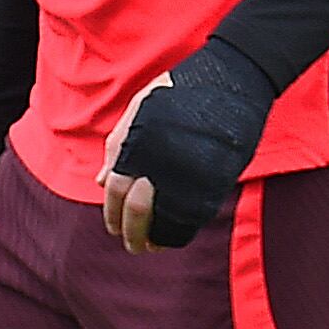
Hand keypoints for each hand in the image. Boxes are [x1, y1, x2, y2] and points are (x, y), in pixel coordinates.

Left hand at [103, 41, 274, 252]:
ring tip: (151, 246)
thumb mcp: (139, 109)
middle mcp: (160, 163)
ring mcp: (188, 174)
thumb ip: (118, 146)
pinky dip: (181, 231)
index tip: (113, 228)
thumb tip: (98, 182)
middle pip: (137, 212)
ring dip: (156, 237)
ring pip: (165, 220)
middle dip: (132, 234)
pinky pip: (193, 216)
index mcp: (138, 146)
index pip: (116, 191)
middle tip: (132, 246)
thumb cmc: (179, 92)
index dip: (112, 214)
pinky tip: (174, 234)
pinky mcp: (215, 182)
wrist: (229, 82)